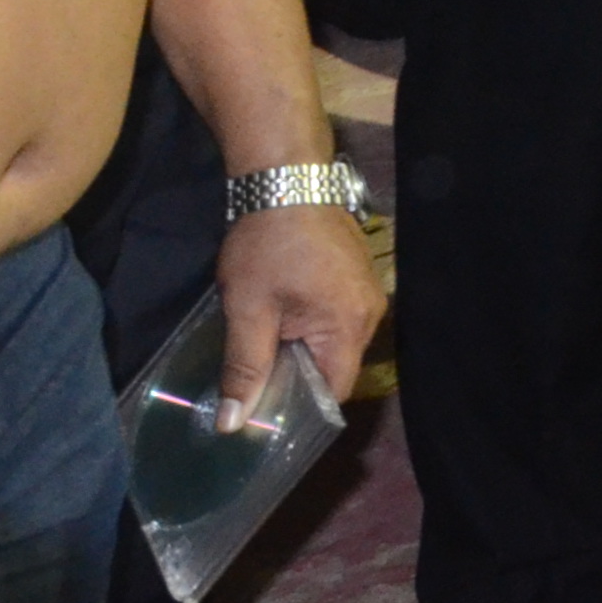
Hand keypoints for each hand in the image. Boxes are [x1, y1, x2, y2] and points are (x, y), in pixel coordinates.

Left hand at [214, 197, 380, 421]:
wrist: (284, 178)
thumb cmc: (266, 245)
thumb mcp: (248, 309)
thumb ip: (244, 369)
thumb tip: (231, 424)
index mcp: (350, 325)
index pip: (333, 393)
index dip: (299, 412)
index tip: (262, 421)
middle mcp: (370, 312)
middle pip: (336, 369)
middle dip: (297, 384)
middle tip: (254, 391)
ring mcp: (367, 291)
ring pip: (335, 344)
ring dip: (302, 355)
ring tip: (262, 360)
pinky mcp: (356, 275)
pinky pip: (337, 320)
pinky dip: (310, 331)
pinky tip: (279, 325)